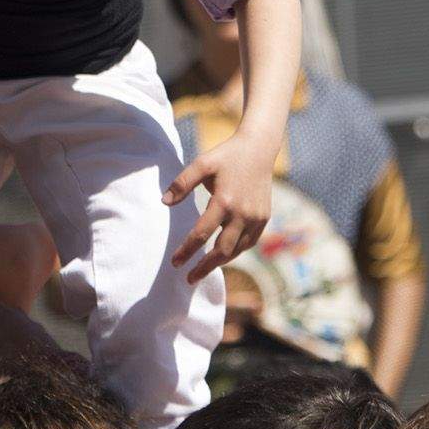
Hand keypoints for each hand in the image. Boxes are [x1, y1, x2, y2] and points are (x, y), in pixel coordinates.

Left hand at [165, 127, 274, 284]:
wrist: (259, 149)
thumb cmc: (226, 156)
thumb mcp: (202, 164)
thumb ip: (182, 183)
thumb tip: (164, 202)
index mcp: (225, 200)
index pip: (201, 233)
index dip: (186, 250)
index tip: (175, 263)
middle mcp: (242, 213)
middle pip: (222, 250)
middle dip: (205, 267)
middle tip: (189, 279)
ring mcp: (256, 218)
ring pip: (237, 250)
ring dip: (220, 263)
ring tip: (203, 270)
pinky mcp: (263, 219)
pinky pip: (248, 243)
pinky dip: (235, 252)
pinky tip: (223, 256)